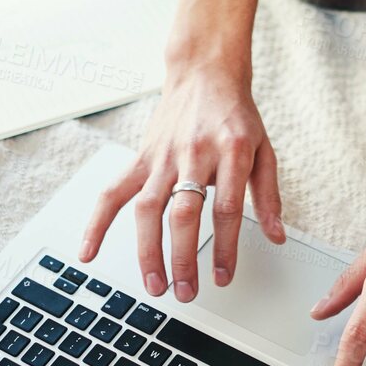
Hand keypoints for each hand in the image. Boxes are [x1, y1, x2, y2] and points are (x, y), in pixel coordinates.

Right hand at [78, 56, 285, 299]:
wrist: (205, 73)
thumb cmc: (235, 115)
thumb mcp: (264, 150)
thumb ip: (269, 195)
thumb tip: (276, 237)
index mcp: (232, 151)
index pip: (227, 209)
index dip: (225, 247)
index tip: (222, 277)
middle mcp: (195, 154)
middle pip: (184, 212)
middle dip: (183, 258)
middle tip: (186, 292)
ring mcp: (164, 155)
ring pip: (148, 207)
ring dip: (148, 250)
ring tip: (154, 285)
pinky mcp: (142, 156)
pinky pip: (114, 191)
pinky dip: (97, 222)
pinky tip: (89, 251)